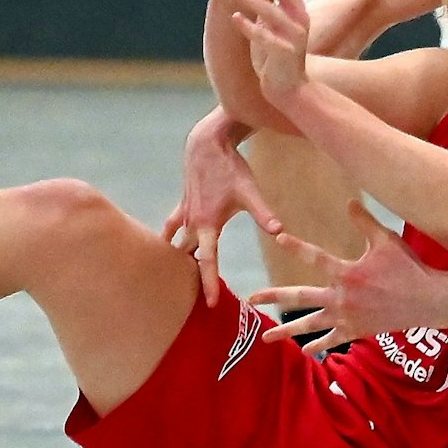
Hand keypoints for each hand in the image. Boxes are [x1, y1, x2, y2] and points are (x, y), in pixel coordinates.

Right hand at [163, 109, 281, 305]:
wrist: (207, 144)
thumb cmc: (230, 167)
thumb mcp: (250, 191)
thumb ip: (263, 214)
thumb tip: (280, 232)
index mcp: (208, 224)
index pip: (207, 261)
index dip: (209, 282)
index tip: (209, 303)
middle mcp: (192, 223)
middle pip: (187, 258)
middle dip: (188, 278)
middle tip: (189, 302)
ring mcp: (184, 215)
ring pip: (176, 244)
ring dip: (176, 262)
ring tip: (174, 282)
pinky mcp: (183, 206)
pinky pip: (171, 228)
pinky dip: (169, 240)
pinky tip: (166, 250)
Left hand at [225, 0, 312, 105]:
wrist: (290, 89)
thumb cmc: (278, 53)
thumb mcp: (272, 22)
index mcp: (298, 9)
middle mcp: (299, 19)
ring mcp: (293, 37)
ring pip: (270, 12)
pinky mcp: (283, 54)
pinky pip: (264, 38)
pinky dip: (249, 28)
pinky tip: (235, 19)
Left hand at [249, 202, 438, 355]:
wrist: (427, 301)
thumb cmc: (408, 268)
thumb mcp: (387, 240)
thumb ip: (365, 222)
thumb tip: (349, 200)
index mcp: (347, 273)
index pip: (315, 257)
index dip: (296, 246)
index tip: (278, 238)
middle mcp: (342, 297)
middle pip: (300, 297)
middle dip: (273, 297)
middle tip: (251, 299)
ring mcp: (347, 317)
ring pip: (310, 325)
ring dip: (286, 330)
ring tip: (266, 336)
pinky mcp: (356, 331)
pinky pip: (332, 340)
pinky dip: (318, 345)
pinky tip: (304, 350)